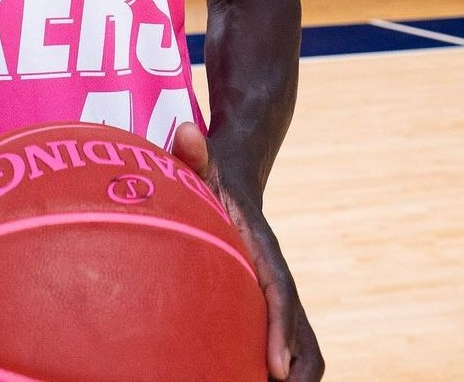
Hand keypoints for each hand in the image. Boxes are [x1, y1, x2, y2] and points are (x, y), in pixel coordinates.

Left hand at [171, 123, 323, 380]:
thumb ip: (193, 150)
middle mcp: (276, 275)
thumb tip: (186, 133)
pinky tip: (243, 376)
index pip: (279, 292)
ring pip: (300, 346)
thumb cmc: (212, 167)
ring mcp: (273, 290)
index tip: (278, 368)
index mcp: (262, 247)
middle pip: (303, 334)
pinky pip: (281, 341)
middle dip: (297, 370)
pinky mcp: (263, 300)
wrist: (237, 164)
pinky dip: (276, 368)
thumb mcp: (203, 159)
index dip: (282, 330)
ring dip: (291, 375)